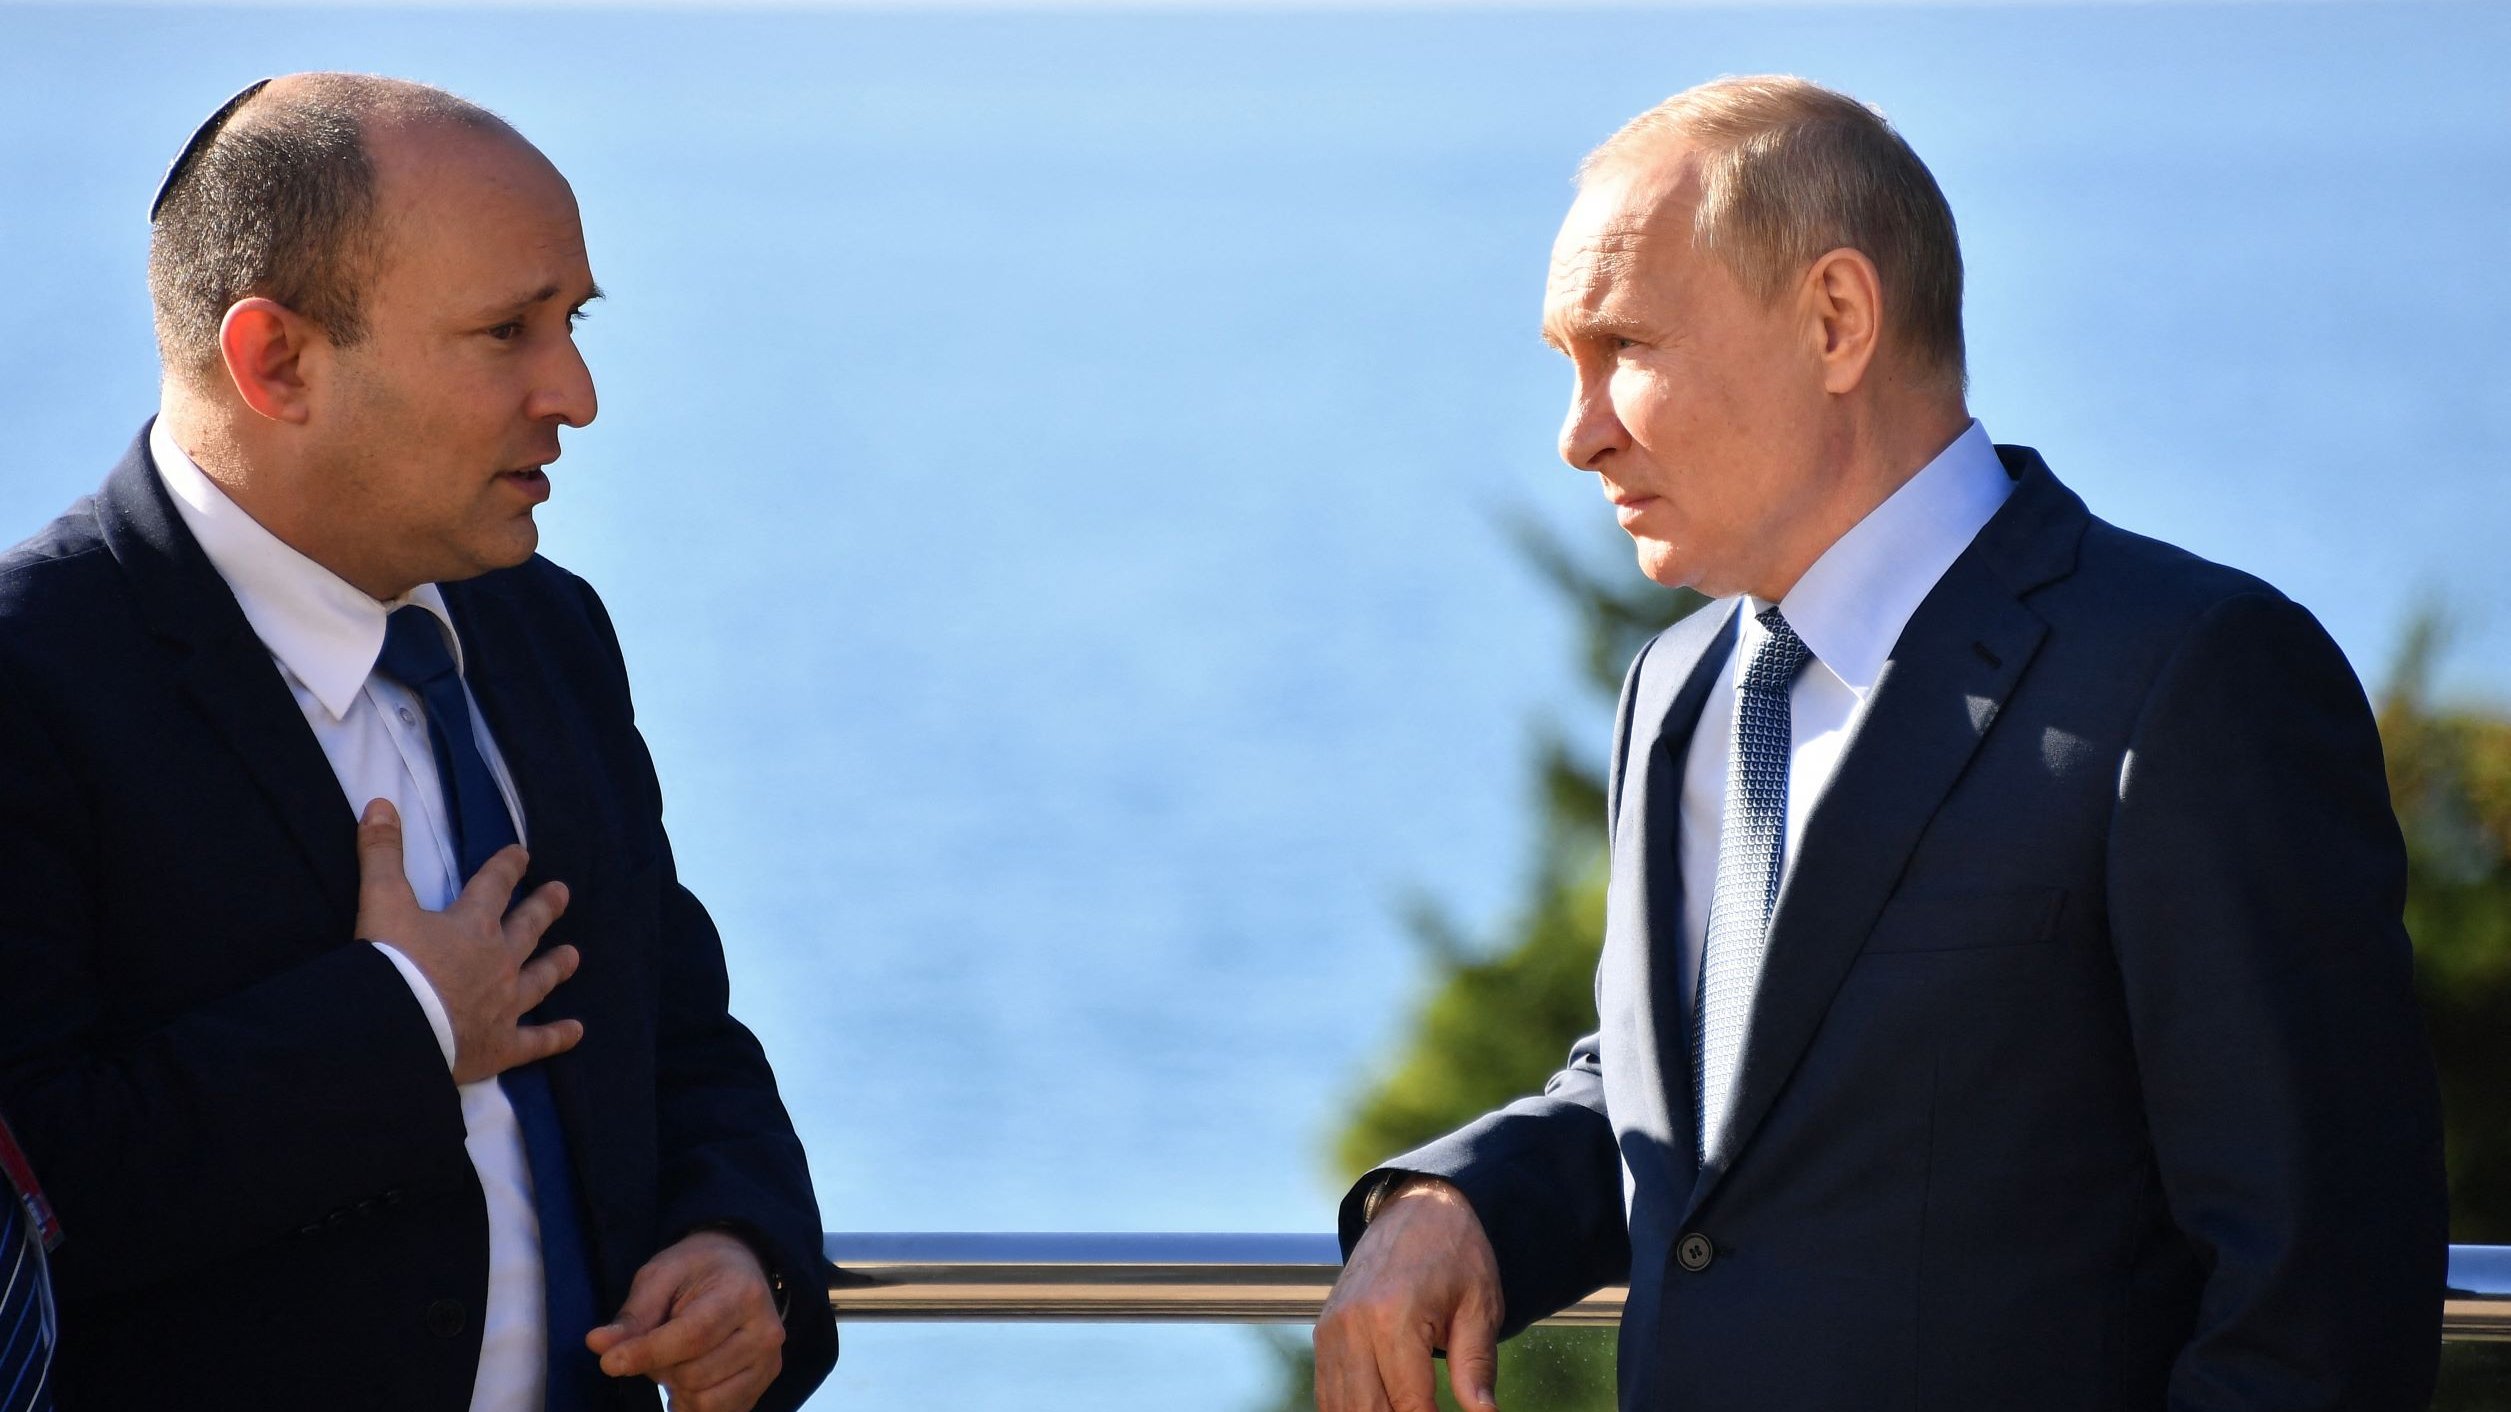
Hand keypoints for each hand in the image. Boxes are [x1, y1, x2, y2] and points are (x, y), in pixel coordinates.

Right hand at [355, 798, 581, 1085]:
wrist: (396, 1029)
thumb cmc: (391, 965)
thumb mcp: (381, 901)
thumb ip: (381, 853)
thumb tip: (379, 803)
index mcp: (472, 925)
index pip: (494, 885)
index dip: (507, 866)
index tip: (522, 853)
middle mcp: (498, 961)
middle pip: (527, 928)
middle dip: (543, 908)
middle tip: (562, 893)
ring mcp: (505, 1004)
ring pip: (539, 979)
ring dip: (556, 966)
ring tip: (574, 956)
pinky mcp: (502, 1045)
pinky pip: (536, 1041)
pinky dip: (557, 1037)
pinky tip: (577, 1032)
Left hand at [587, 1231, 786, 1411]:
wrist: (739, 1269)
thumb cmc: (695, 1271)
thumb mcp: (659, 1277)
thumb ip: (632, 1315)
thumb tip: (597, 1344)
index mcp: (741, 1293)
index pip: (692, 1336)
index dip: (647, 1354)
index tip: (609, 1363)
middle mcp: (765, 1331)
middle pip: (694, 1374)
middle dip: (661, 1367)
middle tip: (658, 1344)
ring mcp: (769, 1361)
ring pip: (704, 1401)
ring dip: (676, 1388)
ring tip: (676, 1360)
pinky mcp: (763, 1383)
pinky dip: (692, 1403)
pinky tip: (688, 1379)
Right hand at [1315, 1177, 1505, 1411]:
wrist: (1417, 1205)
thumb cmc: (1455, 1251)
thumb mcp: (1480, 1305)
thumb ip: (1476, 1365)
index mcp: (1393, 1318)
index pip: (1409, 1405)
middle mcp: (1352, 1326)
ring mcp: (1331, 1329)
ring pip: (1341, 1407)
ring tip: (1407, 1410)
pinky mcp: (1324, 1331)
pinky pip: (1328, 1390)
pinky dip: (1351, 1409)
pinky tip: (1379, 1407)